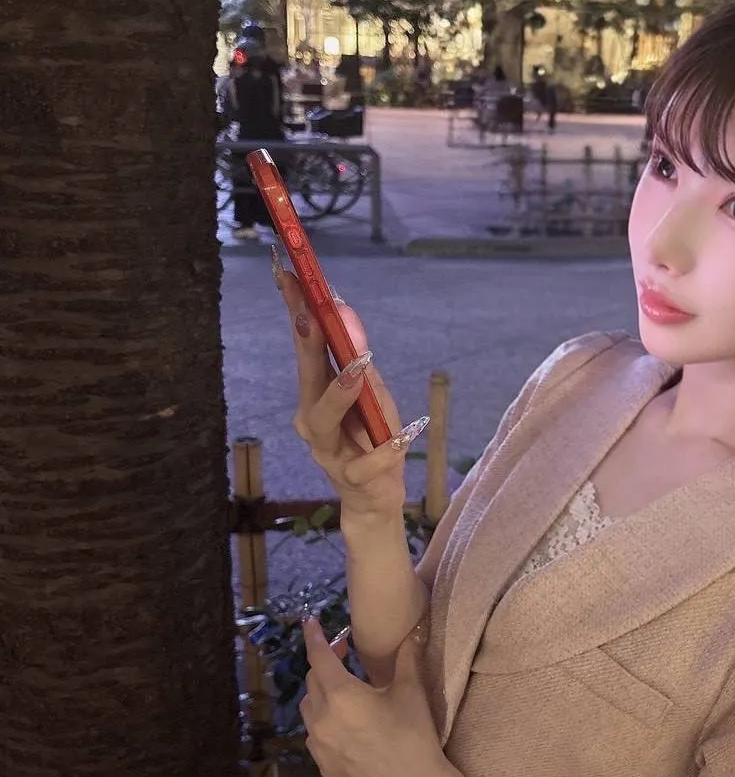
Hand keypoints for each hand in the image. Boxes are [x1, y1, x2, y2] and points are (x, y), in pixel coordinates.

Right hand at [274, 258, 423, 526]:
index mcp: (315, 395)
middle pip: (307, 380)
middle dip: (309, 346)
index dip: (296, 313)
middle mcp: (312, 421)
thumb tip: (345, 312)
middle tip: (313, 315)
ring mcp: (329, 452)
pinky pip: (367, 463)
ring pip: (324, 421)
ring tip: (356, 370)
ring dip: (339, 394)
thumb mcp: (372, 395)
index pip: (304, 348)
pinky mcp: (353, 479)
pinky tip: (403, 435)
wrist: (374, 499)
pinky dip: (384, 449)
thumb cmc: (371, 440)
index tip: (289, 277)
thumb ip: (358, 359)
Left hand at [299, 618, 448, 776]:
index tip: (309, 622)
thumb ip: (406, 659)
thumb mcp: (411, 692)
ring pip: (309, 710)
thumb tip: (411, 634)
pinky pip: (315, 736)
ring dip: (321, 694)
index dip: (314, 637)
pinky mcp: (323, 767)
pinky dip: (324, 723)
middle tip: (344, 656)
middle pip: (313, 682)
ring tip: (343, 693)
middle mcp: (321, 719)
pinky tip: (346, 728)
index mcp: (341, 695)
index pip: (319, 658)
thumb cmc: (413, 736)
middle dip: (324, 664)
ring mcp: (319, 746)